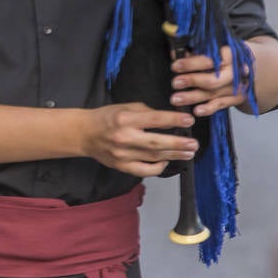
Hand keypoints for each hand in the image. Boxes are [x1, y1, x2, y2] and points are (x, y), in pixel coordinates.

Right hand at [83, 102, 197, 176]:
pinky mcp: (122, 166)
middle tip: (194, 144)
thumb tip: (168, 120)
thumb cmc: (105, 118)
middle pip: (157, 143)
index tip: (189, 120)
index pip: (154, 119)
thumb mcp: (124, 107)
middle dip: (178, 144)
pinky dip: (159, 167)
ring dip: (174, 155)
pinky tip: (168, 161)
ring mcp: (123, 154)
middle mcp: (124, 137)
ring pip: (154, 157)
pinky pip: (145, 170)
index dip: (174, 120)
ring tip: (189, 152)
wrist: (84, 134)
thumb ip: (145, 112)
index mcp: (125, 118)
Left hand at [170, 46, 248, 116]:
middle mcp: (235, 71)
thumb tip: (175, 54)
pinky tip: (196, 110)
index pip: (209, 59)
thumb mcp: (214, 49)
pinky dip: (208, 108)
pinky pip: (221, 104)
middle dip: (192, 81)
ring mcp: (237, 86)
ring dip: (193, 97)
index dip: (191, 63)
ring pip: (213, 93)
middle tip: (175, 83)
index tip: (176, 66)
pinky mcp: (238, 98)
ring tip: (176, 99)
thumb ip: (195, 51)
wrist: (252, 68)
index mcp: (228, 54)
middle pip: (213, 78)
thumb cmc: (226, 56)